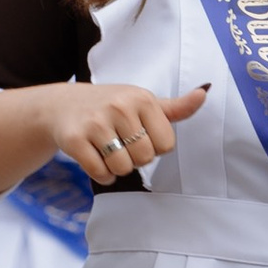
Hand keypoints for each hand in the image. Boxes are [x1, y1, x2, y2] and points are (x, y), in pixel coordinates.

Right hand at [39, 80, 210, 187]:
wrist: (62, 105)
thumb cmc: (111, 106)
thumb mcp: (143, 103)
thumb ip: (176, 107)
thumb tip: (204, 93)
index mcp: (142, 98)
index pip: (166, 145)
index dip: (154, 147)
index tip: (140, 135)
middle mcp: (119, 107)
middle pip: (144, 158)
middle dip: (135, 159)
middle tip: (121, 144)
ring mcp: (95, 122)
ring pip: (122, 167)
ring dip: (117, 168)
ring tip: (107, 150)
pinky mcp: (75, 139)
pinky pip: (100, 172)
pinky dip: (101, 174)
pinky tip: (95, 158)